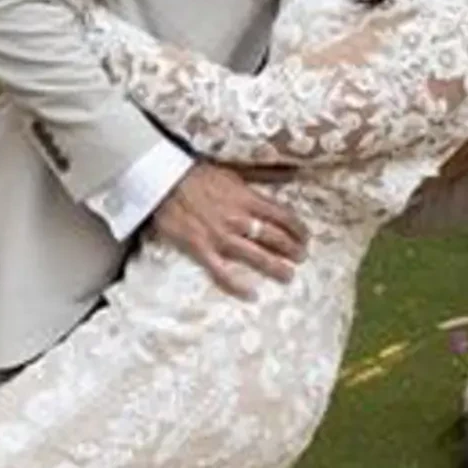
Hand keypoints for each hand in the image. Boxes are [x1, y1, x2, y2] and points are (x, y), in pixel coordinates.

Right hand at [147, 160, 307, 298]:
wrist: (163, 181)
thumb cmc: (197, 175)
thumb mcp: (235, 172)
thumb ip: (263, 176)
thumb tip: (293, 172)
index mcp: (248, 199)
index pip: (283, 216)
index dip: (298, 229)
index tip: (305, 236)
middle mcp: (239, 219)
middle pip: (274, 238)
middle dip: (292, 250)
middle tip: (302, 257)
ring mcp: (221, 237)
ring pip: (255, 256)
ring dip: (275, 267)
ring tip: (288, 275)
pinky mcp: (202, 249)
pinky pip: (222, 272)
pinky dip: (237, 285)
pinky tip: (251, 295)